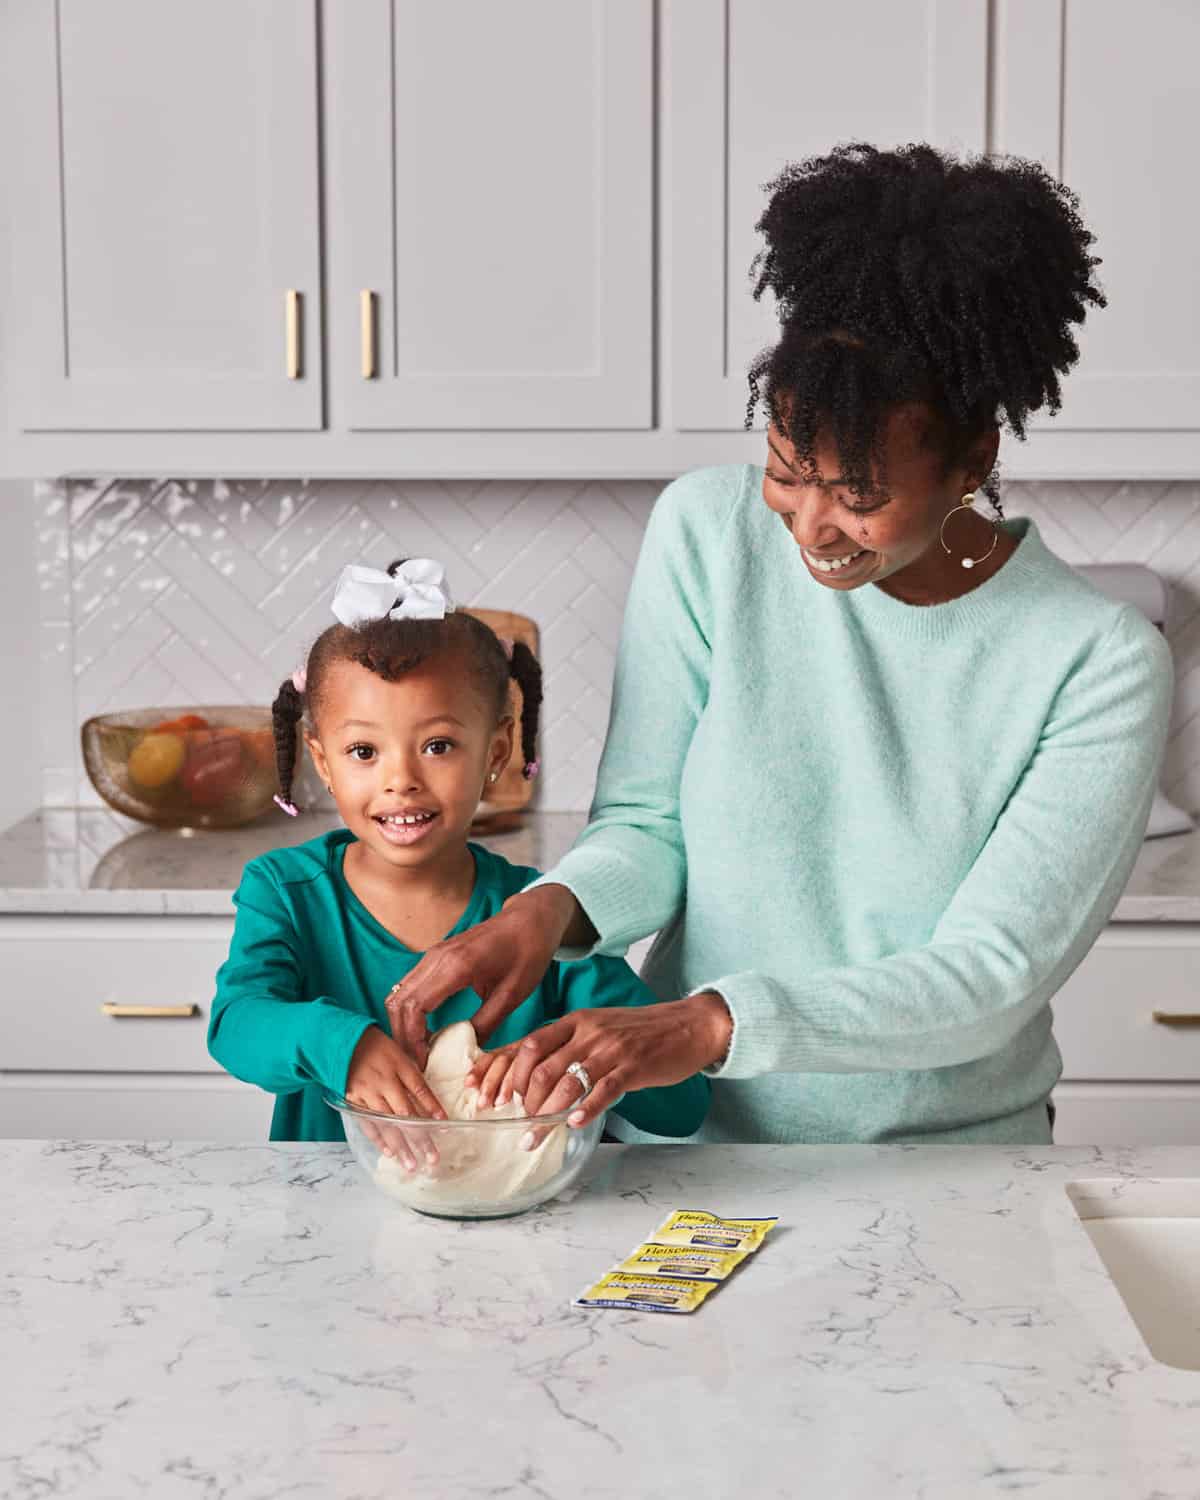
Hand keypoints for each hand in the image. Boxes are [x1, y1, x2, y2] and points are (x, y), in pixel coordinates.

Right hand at [344, 1027, 447, 1171]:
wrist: (344, 1042)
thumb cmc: (377, 1048)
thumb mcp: (399, 1053)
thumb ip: (413, 1076)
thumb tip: (431, 1102)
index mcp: (398, 1065)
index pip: (420, 1089)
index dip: (432, 1107)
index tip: (444, 1123)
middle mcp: (384, 1081)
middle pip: (405, 1113)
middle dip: (420, 1137)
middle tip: (432, 1158)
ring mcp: (367, 1093)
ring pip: (387, 1124)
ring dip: (401, 1146)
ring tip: (412, 1164)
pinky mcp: (353, 1102)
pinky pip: (368, 1124)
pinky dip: (379, 1140)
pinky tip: (390, 1153)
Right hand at [385, 886, 575, 1065]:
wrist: (530, 920)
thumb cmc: (527, 953)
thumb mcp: (512, 994)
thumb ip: (486, 1023)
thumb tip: (465, 1053)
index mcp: (456, 966)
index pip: (414, 1007)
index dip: (412, 1040)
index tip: (423, 1063)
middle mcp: (437, 957)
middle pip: (398, 1002)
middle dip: (402, 1037)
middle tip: (417, 1063)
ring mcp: (433, 954)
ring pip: (399, 993)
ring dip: (403, 1024)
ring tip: (419, 1051)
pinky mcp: (436, 956)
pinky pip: (410, 986)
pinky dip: (409, 1011)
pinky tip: (425, 1030)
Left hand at [465, 992, 731, 1129]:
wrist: (689, 1025)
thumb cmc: (639, 1033)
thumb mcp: (597, 1030)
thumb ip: (567, 1046)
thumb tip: (528, 1074)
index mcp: (574, 1021)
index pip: (526, 1044)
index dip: (500, 1070)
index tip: (482, 1095)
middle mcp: (587, 1031)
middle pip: (539, 1063)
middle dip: (521, 1097)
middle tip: (515, 1120)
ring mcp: (610, 1048)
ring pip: (566, 1079)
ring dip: (546, 1112)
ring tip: (534, 1134)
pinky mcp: (633, 1066)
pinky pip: (603, 1090)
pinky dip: (584, 1109)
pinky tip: (572, 1124)